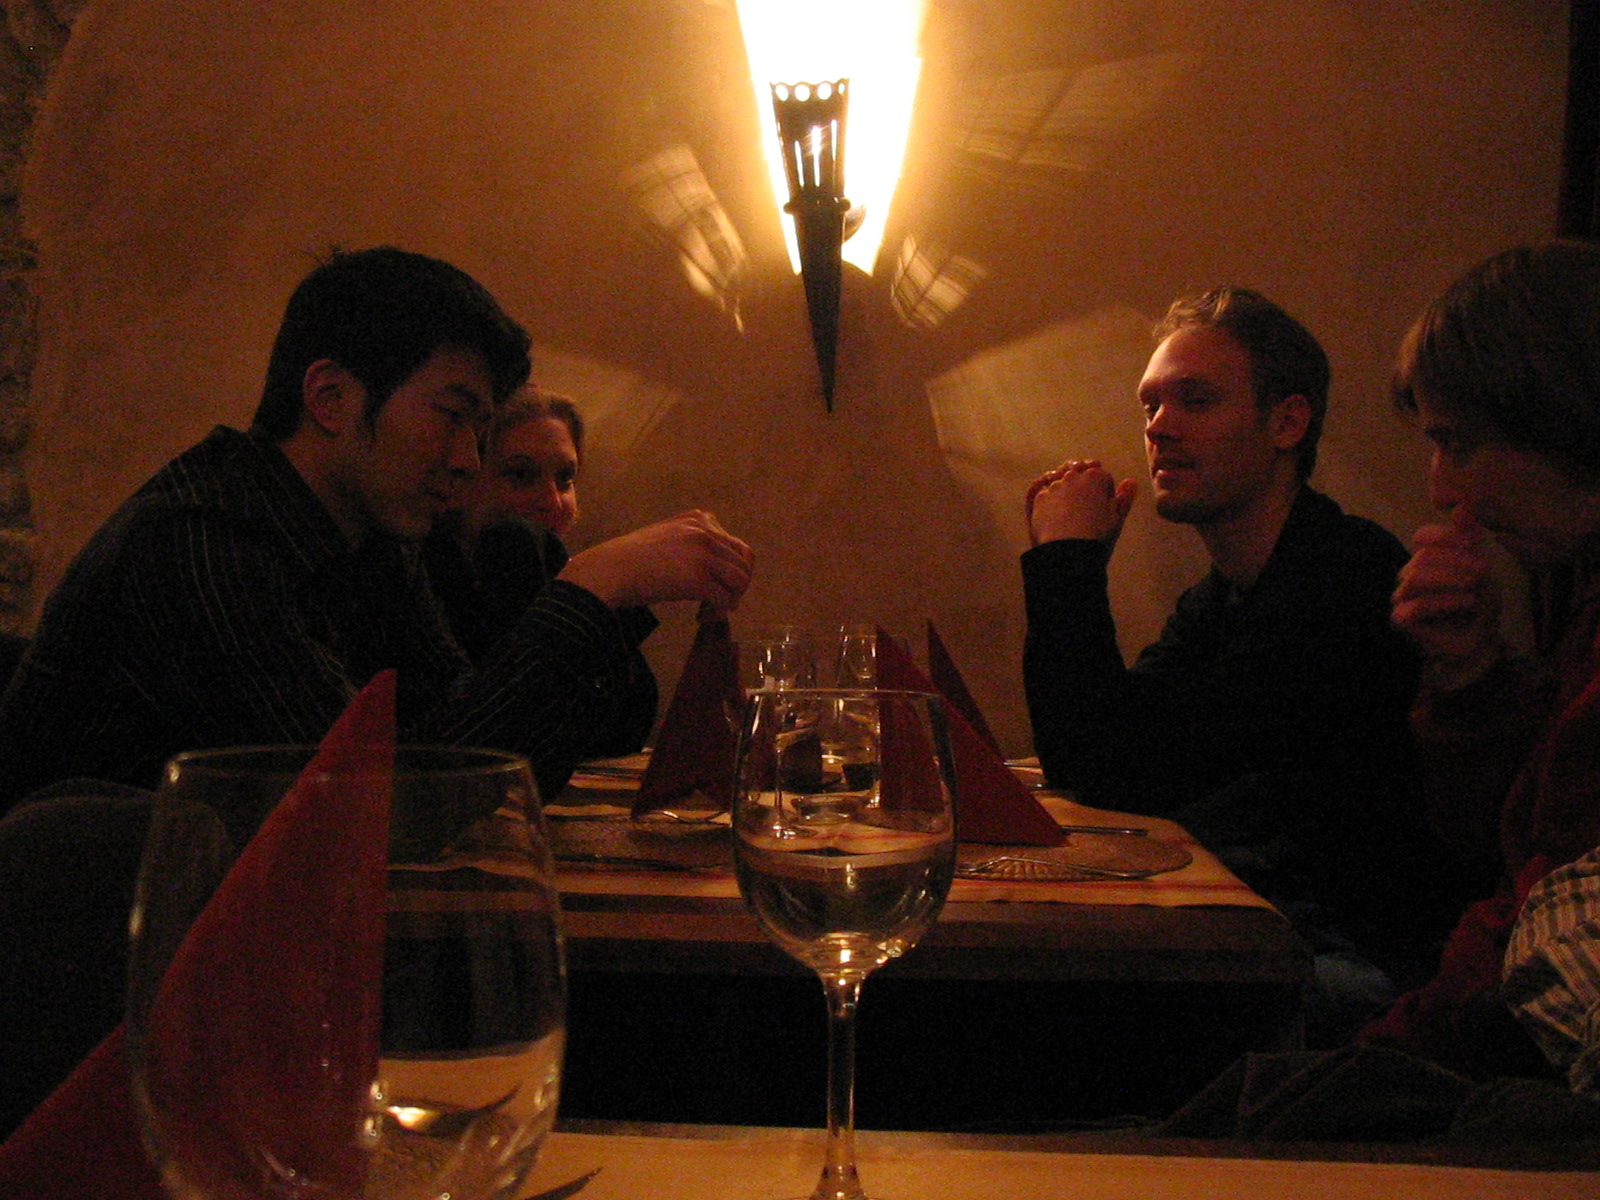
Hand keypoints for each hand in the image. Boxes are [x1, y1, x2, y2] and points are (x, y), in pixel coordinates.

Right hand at [558, 509, 753, 614]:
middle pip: (744, 564)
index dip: (731, 571)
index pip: (737, 546)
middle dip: (735, 588)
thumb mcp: (667, 537)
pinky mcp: (698, 578)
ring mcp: (703, 553)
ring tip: (708, 611)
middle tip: (716, 603)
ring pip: (741, 581)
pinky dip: (718, 613)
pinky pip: (726, 600)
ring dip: (730, 600)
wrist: (608, 570)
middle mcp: (706, 531)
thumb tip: (716, 571)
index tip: (716, 587)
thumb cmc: (630, 559)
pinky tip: (700, 617)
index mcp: (699, 519)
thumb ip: (692, 543)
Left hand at [1026, 460, 1136, 547]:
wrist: (1067, 550)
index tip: (1104, 510)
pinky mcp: (1040, 498)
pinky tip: (1056, 518)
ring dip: (1066, 494)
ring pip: (1062, 484)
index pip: (1104, 478)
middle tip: (1086, 511)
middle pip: (1081, 477)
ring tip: (1070, 516)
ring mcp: (1054, 486)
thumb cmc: (1096, 534)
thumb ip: (1125, 497)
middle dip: (1084, 489)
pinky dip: (1052, 503)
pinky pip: (1047, 495)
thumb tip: (1131, 481)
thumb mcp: (1117, 517)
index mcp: (1095, 477)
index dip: (1105, 494)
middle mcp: (1073, 476)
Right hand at [1392, 510, 1503, 689]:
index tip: (1474, 544)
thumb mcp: (1480, 568)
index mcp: (1425, 560)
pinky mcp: (1401, 620)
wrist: (1479, 642)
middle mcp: (1409, 576)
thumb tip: (1462, 508)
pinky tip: (1467, 602)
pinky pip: (1417, 604)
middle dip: (1455, 560)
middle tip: (1483, 570)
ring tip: (1475, 587)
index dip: (1447, 536)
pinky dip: (1446, 601)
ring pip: (1416, 577)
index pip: (1423, 537)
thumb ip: (1468, 540)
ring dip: (1451, 579)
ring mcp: (1402, 598)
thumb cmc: (1478, 605)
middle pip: (1422, 556)